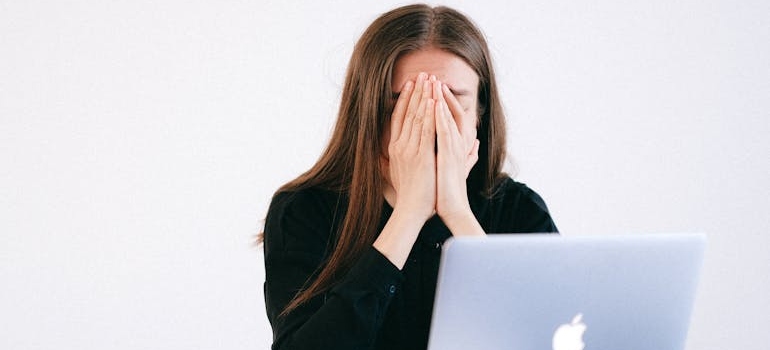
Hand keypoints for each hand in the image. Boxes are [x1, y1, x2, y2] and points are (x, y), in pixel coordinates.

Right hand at [385, 72, 436, 222]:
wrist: (411, 210)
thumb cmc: (409, 195)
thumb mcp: (398, 173)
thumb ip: (396, 160)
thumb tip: (389, 154)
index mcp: (395, 148)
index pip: (398, 118)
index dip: (405, 99)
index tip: (411, 84)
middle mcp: (399, 146)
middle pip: (407, 112)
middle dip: (416, 92)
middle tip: (423, 74)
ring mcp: (409, 150)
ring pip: (416, 117)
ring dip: (424, 97)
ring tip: (430, 80)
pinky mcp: (421, 156)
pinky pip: (425, 130)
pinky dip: (429, 114)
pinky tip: (434, 101)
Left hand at [434, 80, 479, 226]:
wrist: (453, 209)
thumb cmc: (451, 191)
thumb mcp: (458, 168)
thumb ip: (468, 155)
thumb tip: (477, 145)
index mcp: (457, 145)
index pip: (451, 117)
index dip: (443, 101)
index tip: (433, 88)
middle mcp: (458, 144)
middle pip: (449, 112)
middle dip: (440, 94)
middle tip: (431, 76)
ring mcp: (454, 148)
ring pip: (447, 118)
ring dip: (440, 99)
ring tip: (433, 83)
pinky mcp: (448, 155)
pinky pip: (444, 131)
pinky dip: (439, 116)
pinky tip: (433, 104)